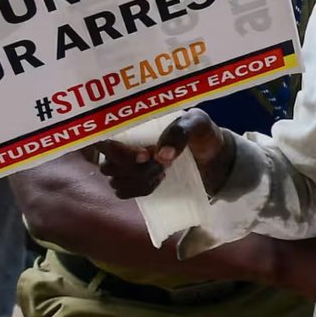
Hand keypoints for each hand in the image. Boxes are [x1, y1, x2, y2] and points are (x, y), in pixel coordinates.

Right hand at [97, 108, 233, 198]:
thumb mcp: (197, 124)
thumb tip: (162, 155)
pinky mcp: (132, 181)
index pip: (103, 139)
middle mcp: (121, 144)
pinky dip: (142, 190)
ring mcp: (124, 165)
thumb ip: (180, 133)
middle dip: (135, 169)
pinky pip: (124, 192)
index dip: (117, 151)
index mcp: (130, 124)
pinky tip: (159, 180)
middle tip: (162, 163)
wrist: (212, 156)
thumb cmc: (200, 132)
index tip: (146, 156)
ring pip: (115, 181)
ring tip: (163, 171)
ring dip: (140, 180)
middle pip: (108, 165)